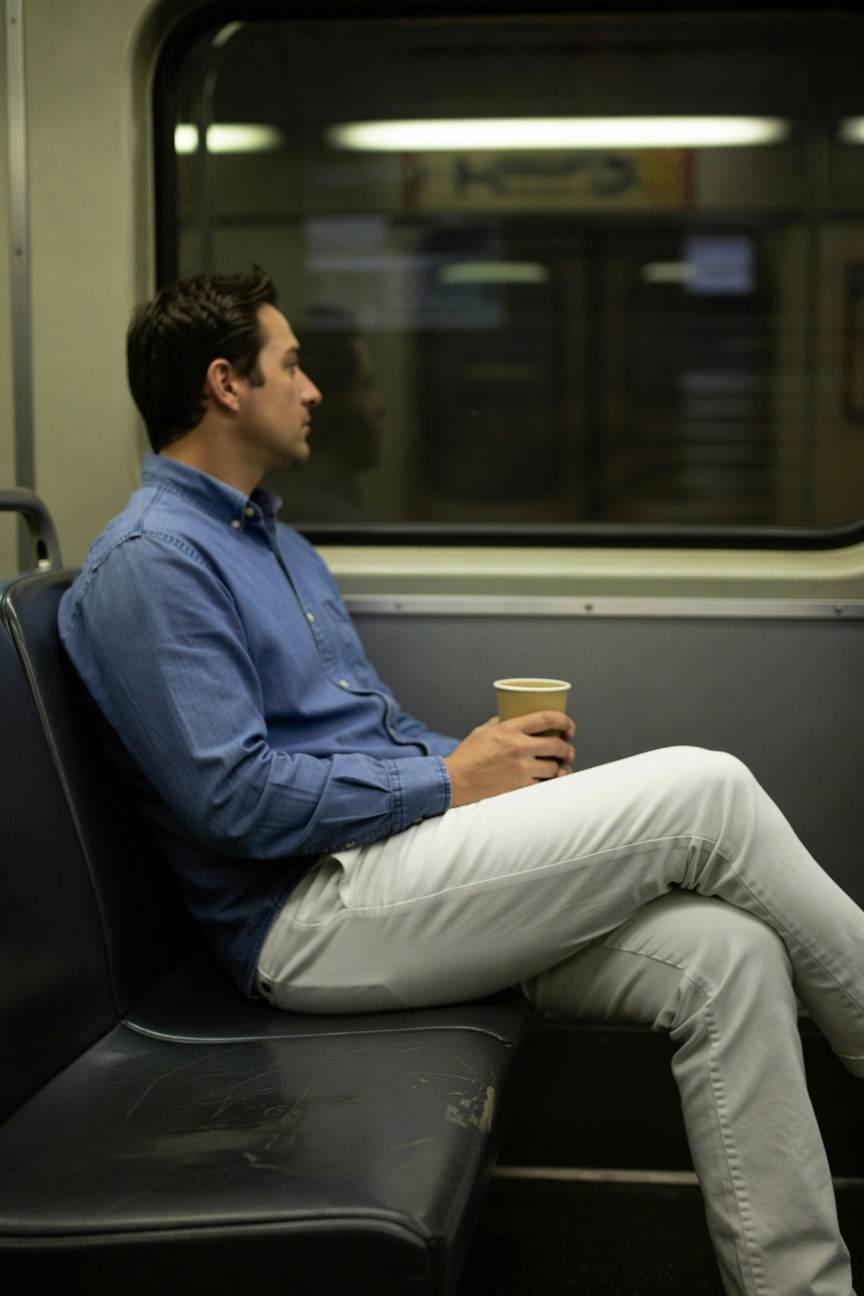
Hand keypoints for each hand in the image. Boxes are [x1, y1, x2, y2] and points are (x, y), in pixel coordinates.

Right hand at [443, 712, 575, 807]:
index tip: (569, 728)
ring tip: (559, 769)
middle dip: (567, 749)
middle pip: (557, 745)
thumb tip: (512, 716)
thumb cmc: (466, 756)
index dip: (565, 721)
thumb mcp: (481, 731)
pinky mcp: (520, 787)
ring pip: (554, 768)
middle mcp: (519, 747)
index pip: (547, 719)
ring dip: (560, 768)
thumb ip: (500, 722)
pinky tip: (548, 782)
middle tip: (567, 751)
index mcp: (510, 729)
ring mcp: (521, 769)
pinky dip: (548, 783)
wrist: (455, 782)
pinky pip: (544, 784)